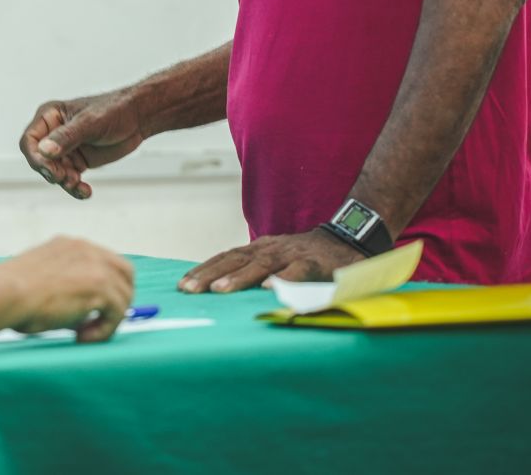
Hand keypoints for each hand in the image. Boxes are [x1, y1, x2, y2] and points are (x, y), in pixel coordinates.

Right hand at [0, 237, 135, 342]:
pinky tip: (82, 336)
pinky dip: (104, 329)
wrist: (4, 293)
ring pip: (124, 295)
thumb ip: (64, 285)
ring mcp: (95, 264)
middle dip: (118, 299)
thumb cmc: (11, 294)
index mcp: (70, 245)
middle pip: (126, 273)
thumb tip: (85, 313)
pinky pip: (118, 312)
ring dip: (108, 319)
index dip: (105, 286)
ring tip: (82, 333)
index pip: (105, 261)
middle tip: (98, 322)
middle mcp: (86, 249)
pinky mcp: (99, 285)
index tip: (91, 309)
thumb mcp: (41, 279)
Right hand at [18, 95, 143, 199]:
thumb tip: (44, 151)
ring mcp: (65, 149)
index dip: (36, 158)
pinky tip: (86, 192)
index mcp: (49, 117)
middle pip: (40, 161)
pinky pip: (69, 179)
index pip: (30, 141)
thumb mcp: (90, 123)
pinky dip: (75, 188)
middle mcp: (53, 133)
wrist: (138, 118)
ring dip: (65, 182)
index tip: (52, 170)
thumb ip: (66, 137)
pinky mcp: (77, 161)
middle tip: (68, 179)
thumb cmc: (114, 110)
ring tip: (80, 186)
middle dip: (52, 173)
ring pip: (54, 173)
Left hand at [178, 228, 365, 293]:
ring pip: (262, 265)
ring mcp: (292, 254)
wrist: (348, 240)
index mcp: (260, 249)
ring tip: (220, 290)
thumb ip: (255, 272)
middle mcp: (271, 248)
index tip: (182, 284)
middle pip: (235, 259)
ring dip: (240, 277)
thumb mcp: (277, 262)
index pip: (226, 256)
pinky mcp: (315, 263)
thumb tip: (223, 290)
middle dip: (210, 274)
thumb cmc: (306, 258)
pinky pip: (297, 271)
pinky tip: (269, 290)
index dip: (204, 269)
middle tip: (188, 289)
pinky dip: (283, 280)